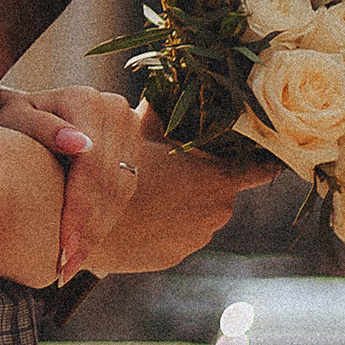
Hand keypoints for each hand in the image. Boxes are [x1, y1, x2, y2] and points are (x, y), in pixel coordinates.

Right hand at [43, 91, 269, 277]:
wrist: (78, 216)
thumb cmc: (113, 165)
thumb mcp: (141, 129)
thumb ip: (165, 114)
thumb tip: (170, 87)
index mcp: (218, 179)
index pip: (262, 169)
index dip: (264, 157)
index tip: (266, 150)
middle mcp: (217, 213)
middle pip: (222, 189)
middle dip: (205, 176)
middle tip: (174, 163)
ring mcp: (194, 239)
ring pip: (198, 213)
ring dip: (184, 202)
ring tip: (149, 189)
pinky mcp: (172, 257)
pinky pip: (177, 234)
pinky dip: (165, 223)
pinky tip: (138, 211)